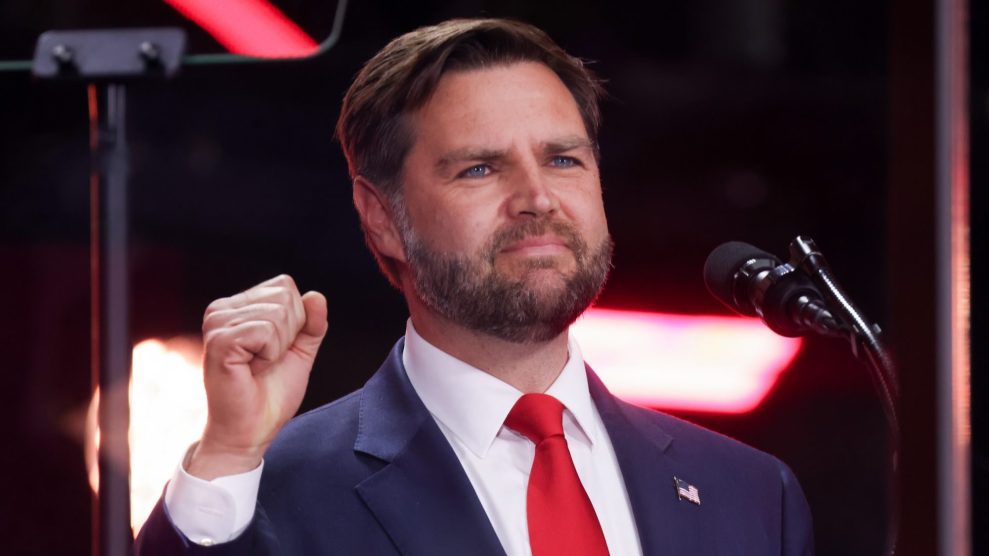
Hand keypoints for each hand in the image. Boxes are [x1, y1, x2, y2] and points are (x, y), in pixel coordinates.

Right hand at [187, 274, 327, 479]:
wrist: (250, 431)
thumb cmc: (271, 393)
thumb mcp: (300, 352)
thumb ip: (311, 324)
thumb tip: (316, 296)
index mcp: (237, 306)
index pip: (285, 286)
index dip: (296, 320)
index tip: (275, 349)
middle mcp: (221, 309)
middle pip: (285, 296)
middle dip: (290, 333)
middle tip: (266, 360)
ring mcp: (217, 323)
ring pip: (279, 313)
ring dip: (279, 347)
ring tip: (257, 365)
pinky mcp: (219, 340)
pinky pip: (267, 331)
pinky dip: (270, 354)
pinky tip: (251, 369)